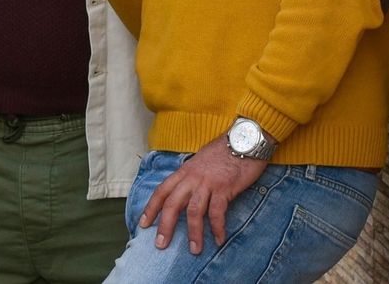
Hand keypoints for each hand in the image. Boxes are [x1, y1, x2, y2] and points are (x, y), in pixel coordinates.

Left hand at [139, 137, 265, 255]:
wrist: (245, 139)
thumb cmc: (224, 151)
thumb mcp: (201, 160)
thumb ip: (192, 175)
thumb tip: (186, 188)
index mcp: (184, 171)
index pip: (162, 190)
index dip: (151, 208)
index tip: (143, 223)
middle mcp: (192, 177)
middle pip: (172, 203)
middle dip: (165, 225)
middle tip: (161, 244)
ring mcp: (207, 182)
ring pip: (193, 211)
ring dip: (193, 232)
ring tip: (194, 250)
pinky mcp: (224, 188)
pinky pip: (217, 212)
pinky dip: (217, 227)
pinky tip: (219, 239)